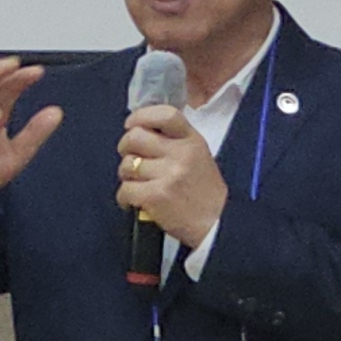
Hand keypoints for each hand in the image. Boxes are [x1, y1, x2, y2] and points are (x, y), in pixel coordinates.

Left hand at [117, 105, 227, 254]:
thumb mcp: (199, 156)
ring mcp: (168, 175)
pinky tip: (132, 202)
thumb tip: (140, 131)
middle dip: (125, 147)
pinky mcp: (156, 196)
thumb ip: (174, 141)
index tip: (131, 125)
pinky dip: (124, 198)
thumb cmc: (204, 192)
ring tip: (137, 184)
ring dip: (126, 176)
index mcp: (191, 140)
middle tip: (130, 159)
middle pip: (135, 137)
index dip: (141, 116)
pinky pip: (125, 189)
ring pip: (127, 165)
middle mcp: (180, 154)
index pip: (164, 114)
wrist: (217, 226)